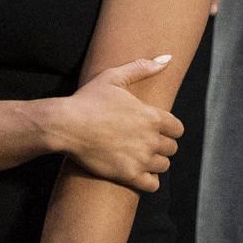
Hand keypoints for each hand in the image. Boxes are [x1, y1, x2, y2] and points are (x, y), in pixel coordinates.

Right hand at [46, 56, 181, 191]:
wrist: (65, 125)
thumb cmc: (87, 100)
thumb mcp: (113, 77)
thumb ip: (142, 67)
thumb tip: (168, 58)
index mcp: (152, 116)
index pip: (177, 129)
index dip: (168, 129)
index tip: (156, 130)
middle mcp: (151, 138)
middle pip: (171, 148)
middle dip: (161, 146)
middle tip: (144, 143)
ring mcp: (141, 158)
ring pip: (163, 166)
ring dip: (154, 163)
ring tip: (139, 158)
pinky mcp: (128, 175)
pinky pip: (153, 184)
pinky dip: (148, 181)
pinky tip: (137, 174)